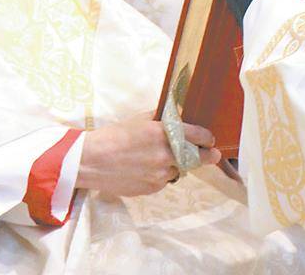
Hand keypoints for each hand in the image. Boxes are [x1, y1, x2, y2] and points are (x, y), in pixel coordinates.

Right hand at [76, 114, 220, 195]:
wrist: (91, 161)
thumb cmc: (114, 135)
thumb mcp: (140, 119)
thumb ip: (162, 118)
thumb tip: (179, 117)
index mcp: (163, 133)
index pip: (197, 136)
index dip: (207, 138)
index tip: (211, 139)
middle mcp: (165, 155)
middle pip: (195, 158)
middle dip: (207, 156)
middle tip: (213, 154)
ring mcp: (159, 174)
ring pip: (178, 170)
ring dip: (177, 164)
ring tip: (161, 158)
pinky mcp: (151, 188)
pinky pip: (164, 180)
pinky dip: (162, 174)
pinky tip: (147, 167)